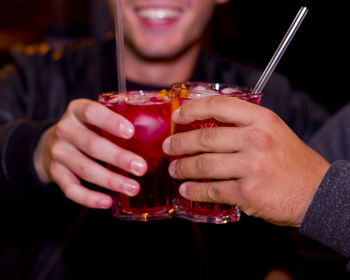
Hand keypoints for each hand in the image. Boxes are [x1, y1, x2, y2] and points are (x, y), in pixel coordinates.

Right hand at [34, 99, 146, 208]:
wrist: (50, 143)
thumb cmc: (85, 128)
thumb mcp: (95, 117)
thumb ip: (116, 120)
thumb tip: (158, 129)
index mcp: (76, 110)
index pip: (91, 112)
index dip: (111, 122)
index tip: (131, 132)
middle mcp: (65, 130)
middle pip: (91, 144)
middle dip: (118, 158)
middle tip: (141, 168)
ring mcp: (58, 153)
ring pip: (84, 170)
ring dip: (111, 181)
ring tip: (133, 188)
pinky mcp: (55, 173)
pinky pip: (71, 189)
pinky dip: (89, 198)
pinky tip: (108, 202)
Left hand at [162, 96, 329, 226]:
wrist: (317, 193)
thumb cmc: (292, 161)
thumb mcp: (274, 131)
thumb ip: (245, 123)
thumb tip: (208, 121)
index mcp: (261, 120)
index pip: (218, 105)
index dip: (192, 108)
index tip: (177, 116)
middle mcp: (256, 140)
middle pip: (205, 137)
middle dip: (179, 143)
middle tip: (169, 147)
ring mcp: (251, 167)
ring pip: (204, 165)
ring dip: (183, 167)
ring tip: (174, 169)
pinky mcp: (247, 193)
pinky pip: (212, 190)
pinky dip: (195, 191)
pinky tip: (187, 190)